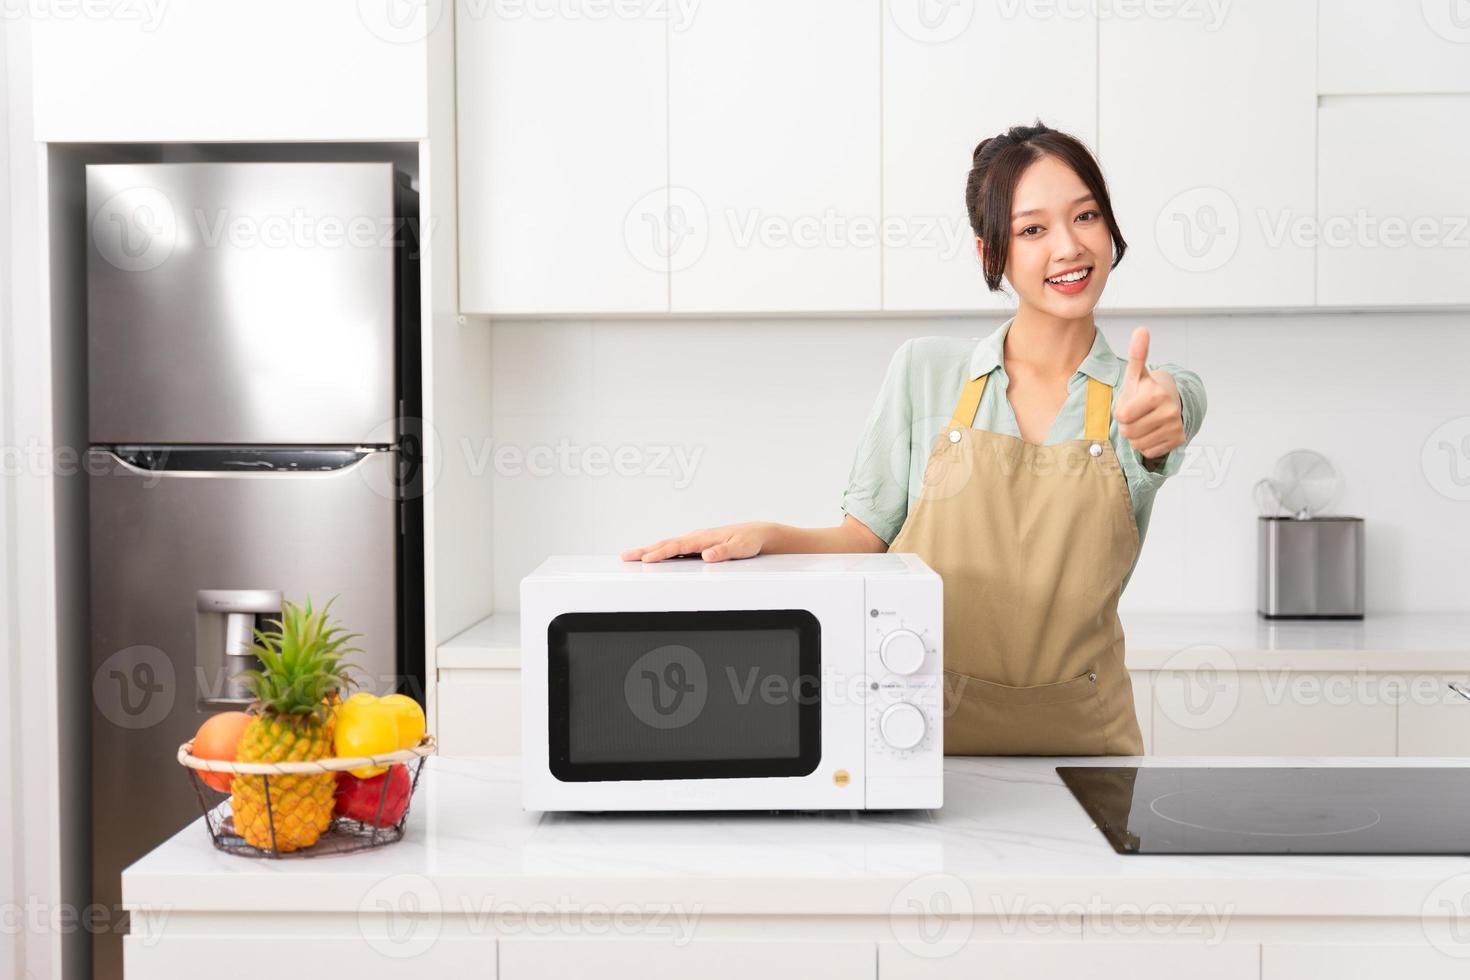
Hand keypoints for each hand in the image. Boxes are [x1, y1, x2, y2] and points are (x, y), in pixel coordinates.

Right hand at [620, 522, 770, 562]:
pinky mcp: (697, 546)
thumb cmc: (749, 541)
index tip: (646, 558)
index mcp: (704, 537)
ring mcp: (696, 541)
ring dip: (649, 550)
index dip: (660, 553)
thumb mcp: (740, 548)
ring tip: (631, 557)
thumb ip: (723, 552)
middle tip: (626, 557)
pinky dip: (661, 552)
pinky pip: (675, 548)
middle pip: (666, 543)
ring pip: (668, 545)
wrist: (757, 534)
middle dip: (644, 550)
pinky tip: (653, 557)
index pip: (677, 546)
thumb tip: (706, 555)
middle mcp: (697, 537)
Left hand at [1114, 326, 1184, 460]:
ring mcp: (1176, 427)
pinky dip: (1146, 444)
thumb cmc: (1146, 389)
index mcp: (1157, 394)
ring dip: (1135, 435)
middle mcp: (1170, 411)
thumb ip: (1137, 354)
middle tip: (1137, 413)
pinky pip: (1148, 451)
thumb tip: (1141, 330)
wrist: (1170, 401)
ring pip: (1137, 443)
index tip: (1130, 403)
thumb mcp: (1137, 374)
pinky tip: (1152, 431)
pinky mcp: (1178, 441)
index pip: (1122, 416)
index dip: (1120, 411)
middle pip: (1128, 431)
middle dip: (1127, 424)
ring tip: (1144, 421)